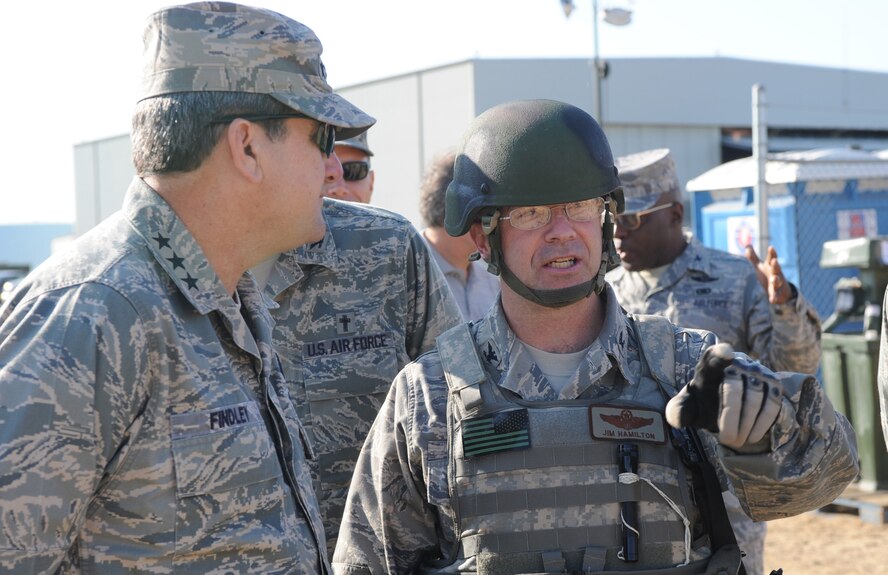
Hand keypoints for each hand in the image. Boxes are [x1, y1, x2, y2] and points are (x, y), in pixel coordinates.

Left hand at [666, 343, 782, 448]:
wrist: (726, 407)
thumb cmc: (703, 404)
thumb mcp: (688, 408)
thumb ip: (678, 411)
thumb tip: (677, 418)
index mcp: (710, 364)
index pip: (714, 355)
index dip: (721, 354)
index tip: (726, 354)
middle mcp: (736, 362)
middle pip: (734, 388)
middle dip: (730, 418)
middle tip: (726, 440)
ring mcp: (757, 371)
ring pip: (755, 398)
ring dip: (745, 424)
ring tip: (736, 441)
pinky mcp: (773, 385)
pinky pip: (772, 405)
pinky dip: (761, 424)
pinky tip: (752, 437)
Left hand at [745, 245, 792, 304]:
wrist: (781, 292)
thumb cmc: (768, 276)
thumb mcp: (760, 267)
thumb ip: (753, 257)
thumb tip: (746, 245)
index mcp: (771, 267)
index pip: (772, 258)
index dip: (772, 253)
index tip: (771, 247)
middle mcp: (776, 274)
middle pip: (776, 269)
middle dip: (775, 265)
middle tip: (774, 261)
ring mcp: (778, 284)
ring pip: (778, 282)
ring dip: (776, 280)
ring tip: (773, 279)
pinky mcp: (777, 294)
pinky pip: (776, 296)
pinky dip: (774, 298)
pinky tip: (772, 300)